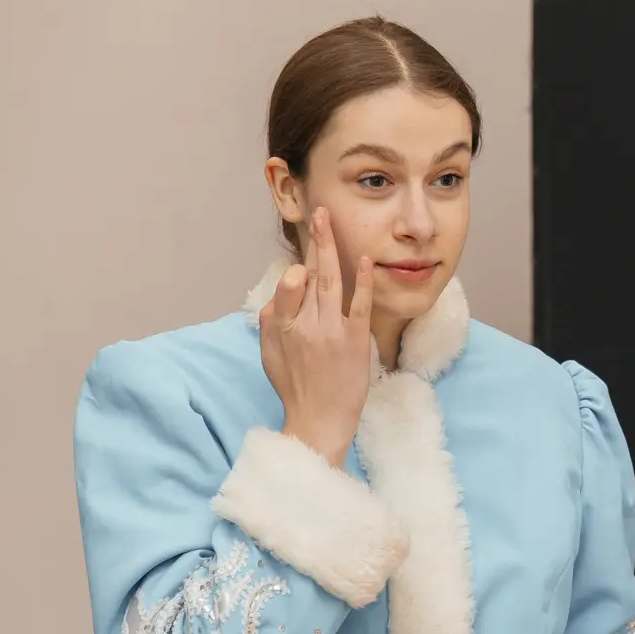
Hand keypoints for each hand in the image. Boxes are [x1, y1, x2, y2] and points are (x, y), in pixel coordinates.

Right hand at [259, 207, 372, 467]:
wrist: (320, 420)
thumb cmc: (295, 387)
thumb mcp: (269, 355)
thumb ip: (271, 321)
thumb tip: (280, 294)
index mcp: (280, 327)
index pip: (287, 285)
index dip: (296, 268)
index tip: (304, 259)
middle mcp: (304, 325)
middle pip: (309, 274)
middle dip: (313, 240)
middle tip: (318, 213)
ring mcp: (330, 330)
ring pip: (330, 281)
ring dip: (330, 248)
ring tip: (329, 221)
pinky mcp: (355, 339)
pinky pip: (359, 303)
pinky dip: (362, 280)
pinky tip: (364, 258)